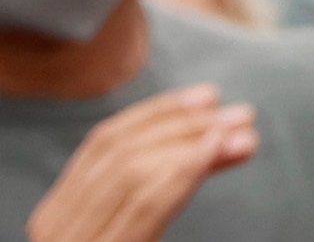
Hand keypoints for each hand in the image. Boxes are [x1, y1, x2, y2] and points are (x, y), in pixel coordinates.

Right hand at [30, 91, 253, 241]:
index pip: (102, 147)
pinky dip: (181, 171)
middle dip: (184, 125)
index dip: (157, 114)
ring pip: (131, 172)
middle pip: (119, 154)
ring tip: (245, 133)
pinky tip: (216, 153)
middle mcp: (56, 231)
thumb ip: (159, 191)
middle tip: (241, 113)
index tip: (208, 98)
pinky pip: (142, 206)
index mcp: (59, 219)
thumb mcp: (137, 227)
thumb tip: (217, 137)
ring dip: (195, 142)